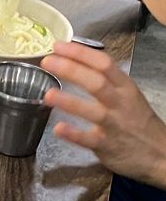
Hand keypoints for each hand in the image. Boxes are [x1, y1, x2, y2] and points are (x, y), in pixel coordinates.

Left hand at [43, 42, 165, 187]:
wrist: (160, 155)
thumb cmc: (137, 120)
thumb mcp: (127, 94)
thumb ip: (104, 79)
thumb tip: (72, 59)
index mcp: (124, 87)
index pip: (103, 64)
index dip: (79, 53)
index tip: (58, 45)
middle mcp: (119, 103)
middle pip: (96, 82)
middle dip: (70, 70)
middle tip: (47, 62)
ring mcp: (113, 125)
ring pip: (92, 111)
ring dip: (69, 102)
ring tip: (48, 94)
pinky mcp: (107, 145)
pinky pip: (89, 139)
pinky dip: (73, 134)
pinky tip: (58, 128)